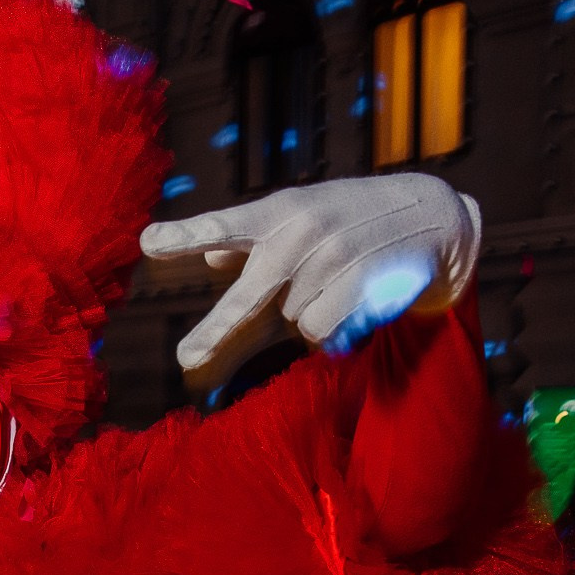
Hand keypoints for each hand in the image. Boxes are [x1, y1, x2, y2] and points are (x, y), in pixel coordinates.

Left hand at [140, 173, 480, 385]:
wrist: (428, 216)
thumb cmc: (345, 230)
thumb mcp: (299, 226)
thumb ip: (252, 252)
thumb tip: (212, 256)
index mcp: (276, 214)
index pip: (224, 225)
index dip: (186, 235)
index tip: (147, 242)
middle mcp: (301, 232)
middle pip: (249, 295)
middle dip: (217, 330)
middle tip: (184, 360)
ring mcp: (333, 257)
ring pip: (297, 323)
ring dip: (310, 319)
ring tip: (338, 289)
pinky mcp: (365, 281)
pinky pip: (327, 331)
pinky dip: (336, 329)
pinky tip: (356, 303)